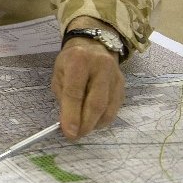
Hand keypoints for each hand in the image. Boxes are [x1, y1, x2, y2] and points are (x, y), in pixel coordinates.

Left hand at [51, 25, 125, 140]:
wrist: (94, 45)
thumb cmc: (71, 61)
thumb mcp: (59, 73)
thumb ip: (63, 96)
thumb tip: (68, 123)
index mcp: (79, 60)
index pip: (75, 92)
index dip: (71, 115)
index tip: (69, 133)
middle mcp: (101, 67)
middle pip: (96, 103)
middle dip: (85, 124)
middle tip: (76, 136)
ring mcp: (115, 76)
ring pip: (108, 108)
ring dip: (95, 124)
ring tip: (83, 130)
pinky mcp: (123, 85)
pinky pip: (115, 108)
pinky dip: (104, 119)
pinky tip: (94, 122)